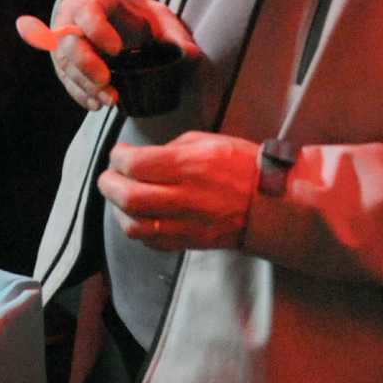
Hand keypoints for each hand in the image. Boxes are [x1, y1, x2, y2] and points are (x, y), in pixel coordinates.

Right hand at [50, 0, 201, 110]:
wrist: (112, 13)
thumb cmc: (133, 12)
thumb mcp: (156, 14)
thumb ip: (172, 32)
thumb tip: (191, 53)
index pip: (87, 12)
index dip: (97, 31)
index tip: (116, 49)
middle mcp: (71, 19)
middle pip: (69, 42)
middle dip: (85, 64)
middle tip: (105, 81)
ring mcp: (65, 41)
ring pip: (65, 64)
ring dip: (84, 84)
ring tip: (109, 100)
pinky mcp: (65, 61)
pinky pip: (66, 78)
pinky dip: (80, 93)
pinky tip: (95, 104)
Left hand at [95, 131, 257, 251]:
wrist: (274, 202)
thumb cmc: (242, 167)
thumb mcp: (205, 142)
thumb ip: (168, 149)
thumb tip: (138, 157)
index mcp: (190, 167)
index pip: (136, 165)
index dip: (118, 158)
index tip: (119, 154)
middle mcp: (187, 197)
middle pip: (130, 197)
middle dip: (109, 185)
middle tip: (110, 177)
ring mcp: (188, 223)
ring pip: (135, 225)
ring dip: (119, 210)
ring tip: (121, 197)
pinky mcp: (190, 241)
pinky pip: (151, 241)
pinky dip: (137, 228)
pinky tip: (139, 215)